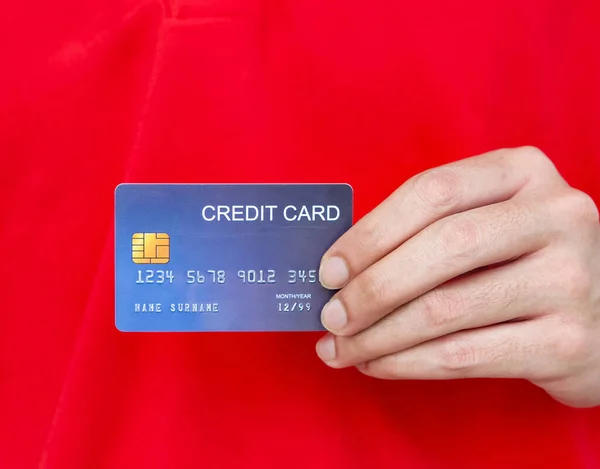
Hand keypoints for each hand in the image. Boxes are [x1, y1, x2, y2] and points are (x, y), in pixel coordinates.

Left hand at [316, 147, 599, 407]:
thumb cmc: (522, 258)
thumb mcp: (490, 219)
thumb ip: (429, 229)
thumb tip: (342, 269)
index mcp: (523, 172)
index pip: (432, 193)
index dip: (370, 233)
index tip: (329, 270)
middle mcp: (556, 215)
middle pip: (440, 248)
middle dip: (371, 288)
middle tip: (330, 317)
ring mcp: (569, 278)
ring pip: (445, 309)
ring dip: (378, 335)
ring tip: (342, 348)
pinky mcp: (568, 342)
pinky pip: (464, 356)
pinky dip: (406, 363)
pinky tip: (377, 364)